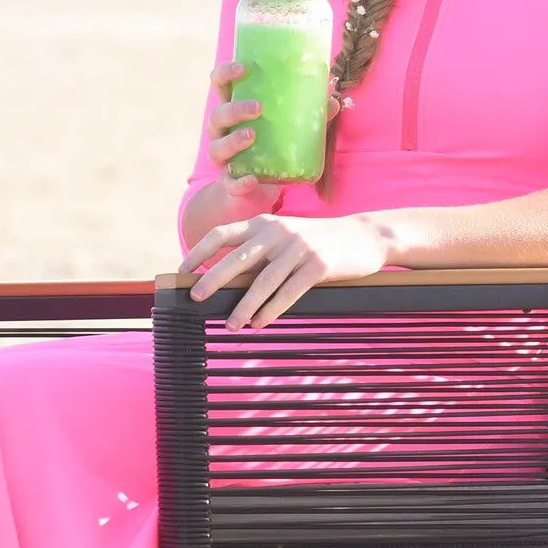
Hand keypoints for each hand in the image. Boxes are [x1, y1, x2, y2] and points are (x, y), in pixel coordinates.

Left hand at [185, 209, 398, 329]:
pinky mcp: (319, 265)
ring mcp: (299, 247)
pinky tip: (260, 323)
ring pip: (263, 281)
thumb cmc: (318, 241)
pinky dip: (272, 310)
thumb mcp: (285, 236)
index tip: (183, 270)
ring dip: (245, 306)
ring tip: (232, 324)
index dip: (200, 251)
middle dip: (214, 279)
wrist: (364, 236)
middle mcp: (278, 231)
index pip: (222, 234)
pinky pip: (289, 292)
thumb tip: (226, 280)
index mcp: (264, 222)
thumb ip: (260, 252)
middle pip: (238, 258)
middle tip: (196, 297)